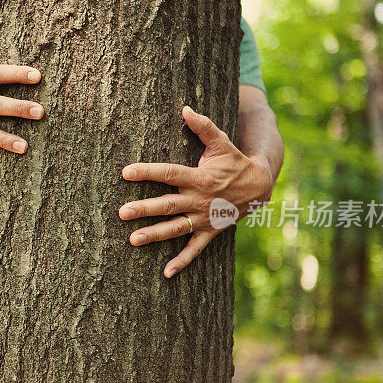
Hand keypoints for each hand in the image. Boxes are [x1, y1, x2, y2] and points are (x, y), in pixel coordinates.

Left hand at [119, 106, 275, 277]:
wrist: (261, 185)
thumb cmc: (234, 161)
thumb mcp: (222, 143)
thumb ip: (203, 127)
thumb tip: (185, 109)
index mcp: (199, 177)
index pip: (169, 173)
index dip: (148, 172)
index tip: (126, 172)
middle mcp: (200, 200)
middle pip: (168, 204)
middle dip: (144, 208)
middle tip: (122, 212)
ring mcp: (204, 218)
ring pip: (176, 228)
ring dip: (155, 235)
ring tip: (133, 240)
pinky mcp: (210, 232)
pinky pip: (195, 250)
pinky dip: (182, 261)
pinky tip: (166, 273)